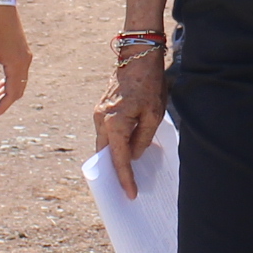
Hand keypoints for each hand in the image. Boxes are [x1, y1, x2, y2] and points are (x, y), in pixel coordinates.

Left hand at [0, 2, 31, 117]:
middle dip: (2, 103)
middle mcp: (24, 62)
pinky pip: (16, 73)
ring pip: (17, 82)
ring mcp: (24, 55)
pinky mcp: (20, 50)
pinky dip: (6, 82)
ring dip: (3, 93)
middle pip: (16, 91)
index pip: (11, 94)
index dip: (1, 108)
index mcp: (17, 64)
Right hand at [95, 49, 166, 195]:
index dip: (125, 179)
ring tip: (126, 173)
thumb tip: (133, 156)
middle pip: (105, 154)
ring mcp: (99, 114)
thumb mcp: (154, 115)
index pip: (119, 160)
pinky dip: (113, 143)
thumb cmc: (149, 84)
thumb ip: (142, 139)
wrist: (137, 57)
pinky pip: (105, 133)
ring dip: (113, 157)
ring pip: (103, 144)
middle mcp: (101, 121)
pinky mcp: (102, 109)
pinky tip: (125, 150)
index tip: (130, 195)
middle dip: (113, 172)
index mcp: (114, 124)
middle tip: (125, 189)